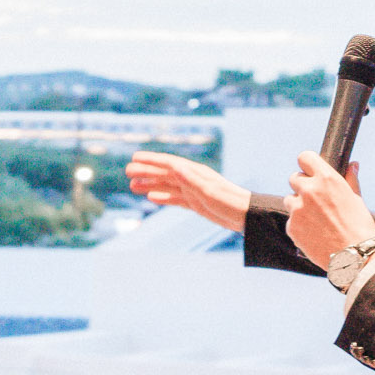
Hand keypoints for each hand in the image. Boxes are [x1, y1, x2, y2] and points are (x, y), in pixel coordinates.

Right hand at [125, 151, 252, 230]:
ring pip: (166, 186)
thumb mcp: (209, 191)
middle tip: (127, 172)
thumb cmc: (230, 202)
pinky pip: (174, 198)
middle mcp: (192, 179)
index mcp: (195, 173)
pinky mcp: (196, 203)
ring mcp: (193, 191)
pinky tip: (151, 197)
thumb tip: (174, 166)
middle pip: (164, 173)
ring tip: (132, 186)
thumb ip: (190, 180)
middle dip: (146, 171)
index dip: (151, 160)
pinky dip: (162, 197)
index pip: (169, 163)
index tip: (134, 158)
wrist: (246, 217)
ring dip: (150, 184)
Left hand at [283, 152, 374, 265]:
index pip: (305, 157)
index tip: (310, 171)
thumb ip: (350, 179)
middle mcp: (309, 190)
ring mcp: (298, 209)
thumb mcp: (356, 199)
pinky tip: (314, 233)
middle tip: (315, 200)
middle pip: (294, 178)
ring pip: (289, 200)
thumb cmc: (359, 227)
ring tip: (316, 219)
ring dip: (298, 206)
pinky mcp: (292, 227)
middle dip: (302, 186)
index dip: (307, 164)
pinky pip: (291, 221)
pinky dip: (299, 225)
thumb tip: (352, 164)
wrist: (354, 256)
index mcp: (326, 179)